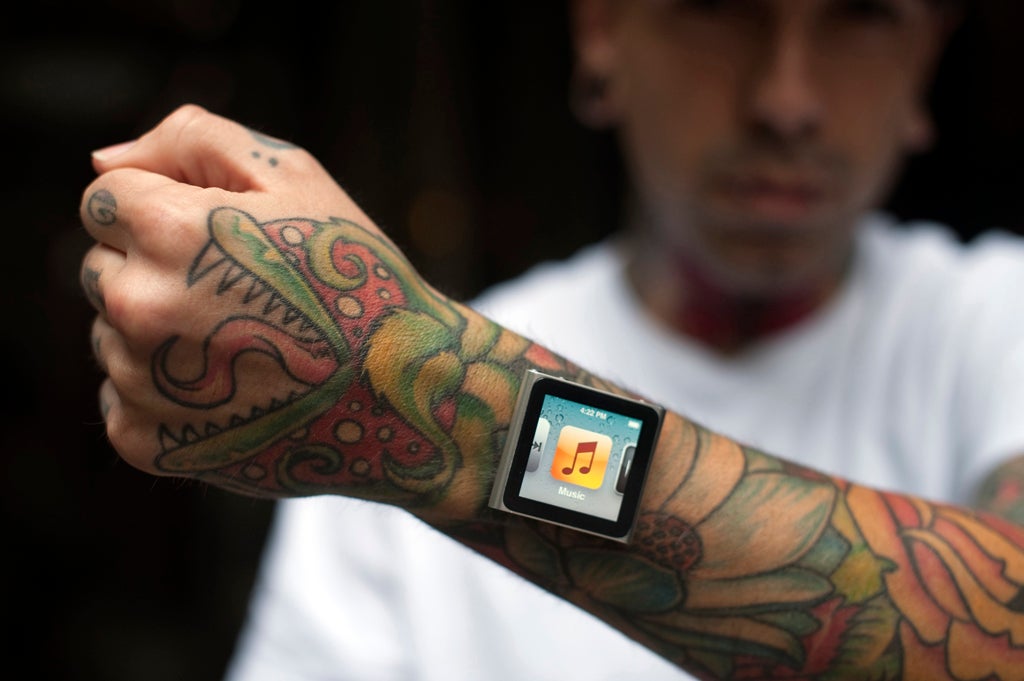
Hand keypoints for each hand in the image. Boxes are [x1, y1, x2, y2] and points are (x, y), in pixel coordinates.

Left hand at [80, 104, 500, 506]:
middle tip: (240, 295)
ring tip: (243, 345)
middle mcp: (139, 307)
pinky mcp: (146, 443)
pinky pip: (121, 395)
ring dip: (158, 331)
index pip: (103, 199)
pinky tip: (231, 388)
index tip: (221, 239)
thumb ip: (190, 139)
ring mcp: (140, 382)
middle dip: (154, 268)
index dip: (164, 207)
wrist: (403, 394)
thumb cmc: (353, 275)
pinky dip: (164, 391)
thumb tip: (102, 162)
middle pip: (99, 266)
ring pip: (110, 332)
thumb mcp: (294, 176)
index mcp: (169, 230)